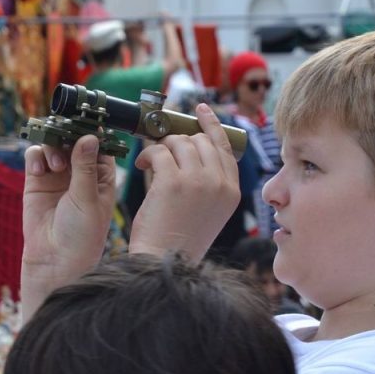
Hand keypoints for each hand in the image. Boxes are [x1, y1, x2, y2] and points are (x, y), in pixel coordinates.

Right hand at [21, 135, 115, 318]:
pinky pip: (35, 157)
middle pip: (73, 140)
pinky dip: (36, 156)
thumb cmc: (82, 234)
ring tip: (56, 166)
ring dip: (53, 147)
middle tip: (65, 135)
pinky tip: (40, 169)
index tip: (87, 121)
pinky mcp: (37, 181)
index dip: (93, 132)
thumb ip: (85, 167)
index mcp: (102, 176)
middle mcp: (80, 172)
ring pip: (54, 145)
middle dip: (68, 134)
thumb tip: (89, 137)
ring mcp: (58, 175)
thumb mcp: (88, 198)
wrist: (55, 259)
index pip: (100, 145)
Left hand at [128, 103, 240, 261]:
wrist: (164, 262)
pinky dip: (147, 155)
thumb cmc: (179, 239)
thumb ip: (209, 181)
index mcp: (232, 192)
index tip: (199, 111)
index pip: (224, 147)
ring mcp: (198, 181)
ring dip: (161, 148)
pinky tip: (142, 167)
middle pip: (201, 140)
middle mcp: (220, 183)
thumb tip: (190, 145)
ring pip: (179, 142)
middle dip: (179, 141)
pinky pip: (159, 151)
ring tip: (150, 164)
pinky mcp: (173, 181)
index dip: (211, 126)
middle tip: (163, 151)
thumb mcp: (208, 211)